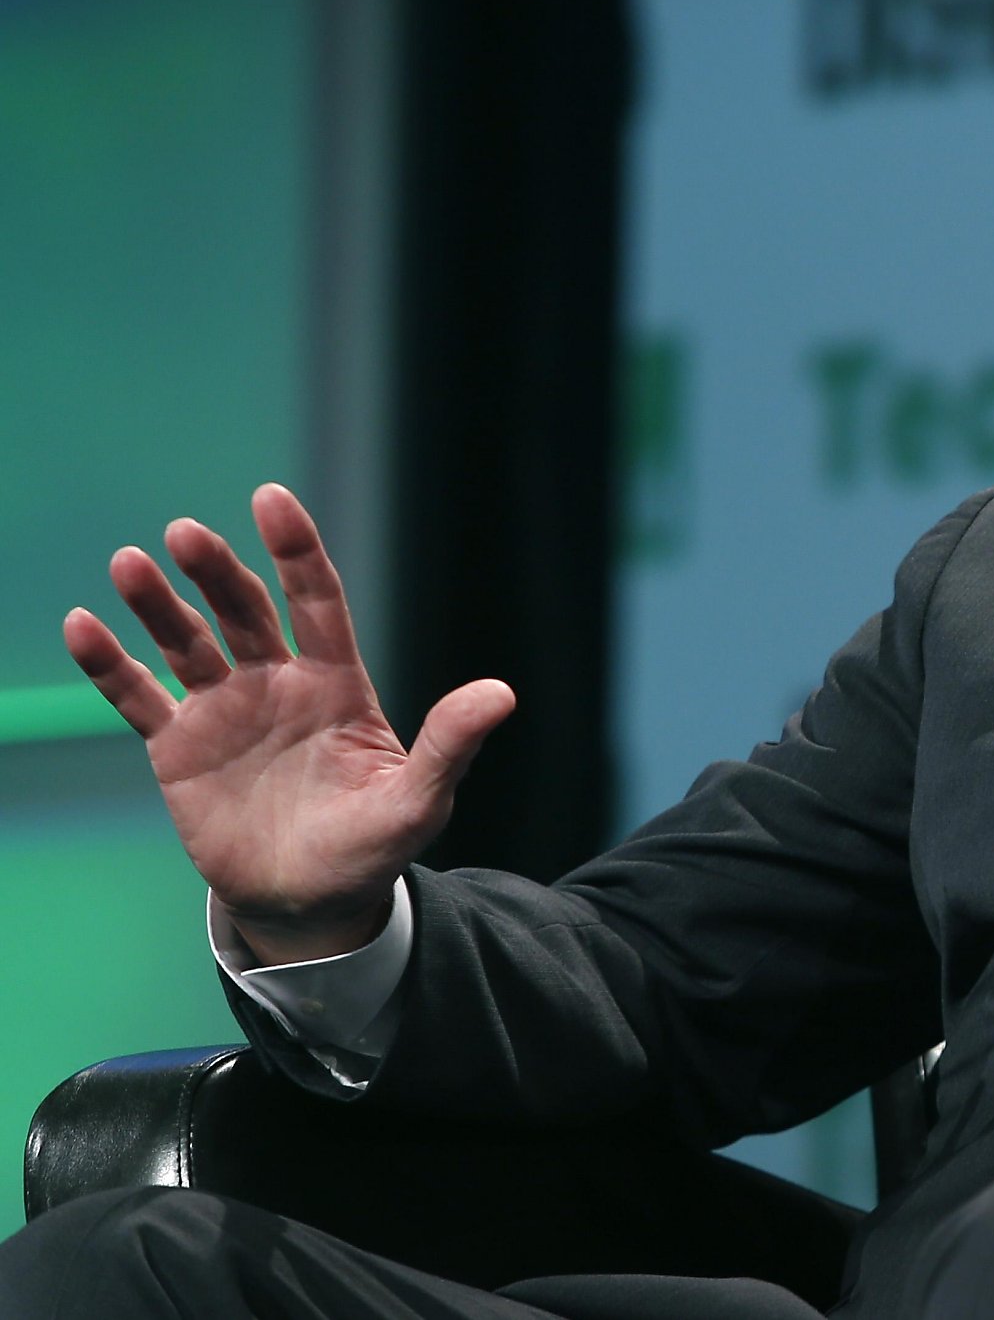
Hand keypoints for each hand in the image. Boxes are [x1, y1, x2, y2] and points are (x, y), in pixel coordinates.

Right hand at [64, 483, 514, 962]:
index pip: (316, 601)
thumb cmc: (372, 845)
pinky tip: (84, 626)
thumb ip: (450, 744)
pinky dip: (110, 663)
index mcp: (336, 683)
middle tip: (186, 533)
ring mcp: (225, 710)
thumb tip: (501, 693)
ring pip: (186, 643)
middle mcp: (278, 682)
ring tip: (130, 564)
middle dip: (217, 571)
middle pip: (242, 610)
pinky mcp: (179, 747)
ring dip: (158, 604)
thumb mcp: (418, 799)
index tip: (271, 500)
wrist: (311, 901)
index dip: (295, 551)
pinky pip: (138, 697)